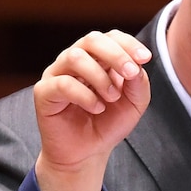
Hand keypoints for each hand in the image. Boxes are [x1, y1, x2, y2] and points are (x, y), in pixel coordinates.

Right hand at [32, 30, 151, 190]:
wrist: (86, 153)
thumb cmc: (109, 123)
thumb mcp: (134, 103)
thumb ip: (139, 83)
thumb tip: (137, 65)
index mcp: (98, 58)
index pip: (111, 37)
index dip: (129, 44)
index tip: (146, 59)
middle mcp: (75, 60)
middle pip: (91, 40)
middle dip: (115, 54)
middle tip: (131, 73)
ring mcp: (57, 74)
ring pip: (75, 57)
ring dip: (100, 76)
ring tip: (112, 97)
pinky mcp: (44, 91)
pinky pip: (62, 83)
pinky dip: (84, 94)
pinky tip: (97, 107)